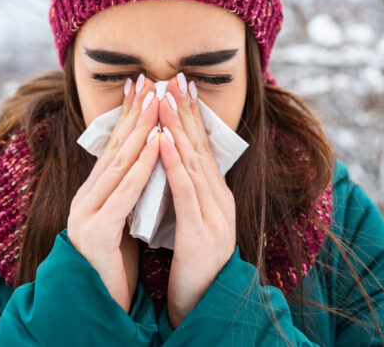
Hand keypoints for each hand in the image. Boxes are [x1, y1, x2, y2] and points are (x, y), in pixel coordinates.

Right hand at [67, 74, 160, 312]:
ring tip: (157, 101)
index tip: (141, 87)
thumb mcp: (122, 220)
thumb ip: (128, 193)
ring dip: (141, 129)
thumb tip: (146, 163)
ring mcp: (87, 213)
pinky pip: (125, 192)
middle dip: (134, 113)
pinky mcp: (96, 231)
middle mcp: (86, 198)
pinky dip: (143, 165)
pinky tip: (158, 143)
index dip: (128, 117)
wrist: (97, 306)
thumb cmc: (115, 265)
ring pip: (119, 163)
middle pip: (114, 148)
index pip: (113, 148)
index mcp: (93, 194)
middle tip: (149, 81)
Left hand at [157, 73, 236, 328]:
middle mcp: (219, 199)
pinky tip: (164, 141)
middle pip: (201, 147)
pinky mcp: (202, 232)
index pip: (202, 148)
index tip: (180, 87)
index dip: (191, 116)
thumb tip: (173, 162)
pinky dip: (174, 163)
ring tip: (167, 99)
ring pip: (194, 162)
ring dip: (179, 128)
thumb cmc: (194, 265)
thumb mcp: (192, 221)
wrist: (205, 305)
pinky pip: (186, 191)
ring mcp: (214, 214)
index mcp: (215, 196)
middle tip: (176, 78)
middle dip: (187, 111)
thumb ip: (187, 193)